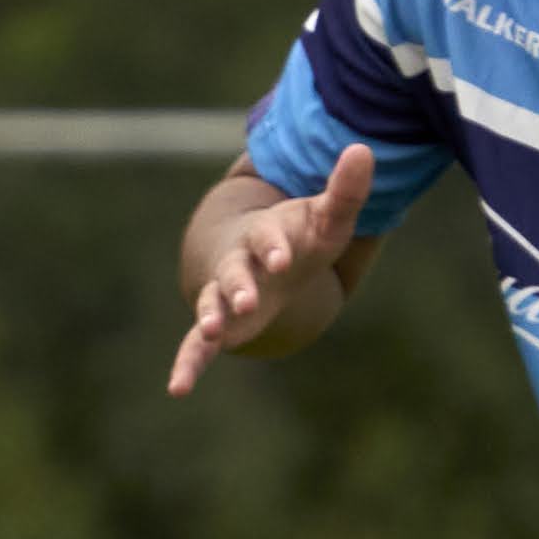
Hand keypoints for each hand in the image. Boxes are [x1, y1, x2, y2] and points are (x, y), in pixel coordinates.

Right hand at [169, 145, 375, 394]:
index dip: (272, 247)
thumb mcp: (325, 218)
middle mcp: (239, 265)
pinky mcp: (219, 325)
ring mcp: (224, 295)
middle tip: (244, 300)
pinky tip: (176, 389)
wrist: (261, 257)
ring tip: (211, 331)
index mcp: (265, 236)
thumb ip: (344, 190)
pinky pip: (196, 346)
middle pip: (234, 273)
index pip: (267, 238)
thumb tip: (362, 149)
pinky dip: (186, 366)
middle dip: (238, 286)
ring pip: (212, 304)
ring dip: (210, 316)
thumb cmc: (299, 237)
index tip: (280, 258)